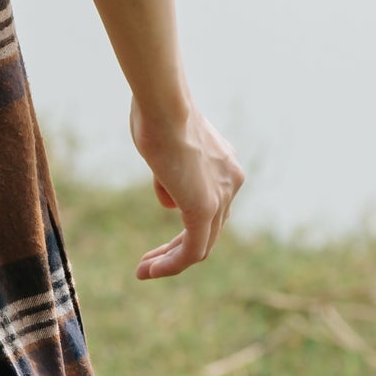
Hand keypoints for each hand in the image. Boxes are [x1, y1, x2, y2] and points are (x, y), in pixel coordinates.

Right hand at [129, 97, 243, 278]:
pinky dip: (171, 264)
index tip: (159, 233)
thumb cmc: (157, 113)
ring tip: (143, 271)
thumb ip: (170, 175)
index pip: (209, 207)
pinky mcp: (204, 209)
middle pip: (208, 229)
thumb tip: (170, 200)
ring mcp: (221, 197)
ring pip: (201, 244)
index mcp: (224, 165)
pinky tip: (150, 271)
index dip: (183, 225)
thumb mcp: (165, 146)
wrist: (164, 104)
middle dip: (176, 249)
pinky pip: (192, 249)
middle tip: (148, 263)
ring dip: (170, 261)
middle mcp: (231, 182)